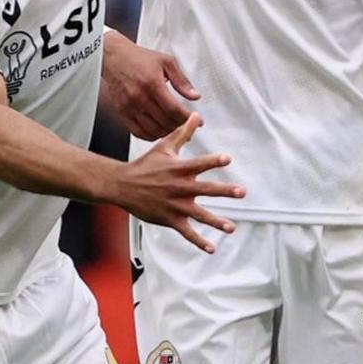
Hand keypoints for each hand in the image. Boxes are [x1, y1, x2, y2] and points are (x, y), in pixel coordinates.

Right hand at [100, 37, 197, 136]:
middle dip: (181, 126)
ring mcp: (129, 106)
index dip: (187, 118)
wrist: (113, 57)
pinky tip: (160, 132)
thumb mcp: (167, 62)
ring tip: (177, 129)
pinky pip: (137, 131)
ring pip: (152, 129)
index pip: (173, 109)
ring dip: (167, 132)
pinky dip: (151, 135)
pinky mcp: (121, 111)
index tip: (198, 121)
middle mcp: (139, 97)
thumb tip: (195, 96)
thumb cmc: (138, 58)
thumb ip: (182, 81)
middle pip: (164, 121)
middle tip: (189, 126)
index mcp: (152, 84)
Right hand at [110, 116, 243, 248]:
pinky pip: (186, 232)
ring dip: (215, 221)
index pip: (199, 163)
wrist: (120, 185)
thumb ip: (183, 133)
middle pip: (204, 190)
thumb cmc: (145, 165)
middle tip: (241, 192)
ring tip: (231, 228)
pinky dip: (198, 241)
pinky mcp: (169, 219)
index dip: (212, 161)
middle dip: (223, 191)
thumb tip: (197, 114)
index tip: (227, 159)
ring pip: (198, 214)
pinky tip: (212, 248)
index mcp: (179, 169)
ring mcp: (174, 205)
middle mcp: (178, 187)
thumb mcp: (164, 147)